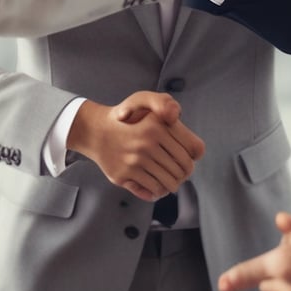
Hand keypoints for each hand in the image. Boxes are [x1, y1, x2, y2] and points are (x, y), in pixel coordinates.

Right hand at [67, 91, 204, 201]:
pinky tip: (156, 185)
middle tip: (179, 173)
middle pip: (183, 169)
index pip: (194, 150)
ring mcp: (135, 159)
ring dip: (172, 184)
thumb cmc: (127, 118)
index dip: (194, 157)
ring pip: (169, 182)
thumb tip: (176, 122)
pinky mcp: (125, 174)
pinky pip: (153, 189)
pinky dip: (158, 190)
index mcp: (157, 124)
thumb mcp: (145, 100)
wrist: (96, 131)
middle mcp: (147, 141)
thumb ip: (167, 104)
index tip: (189, 159)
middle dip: (184, 174)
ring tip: (169, 181)